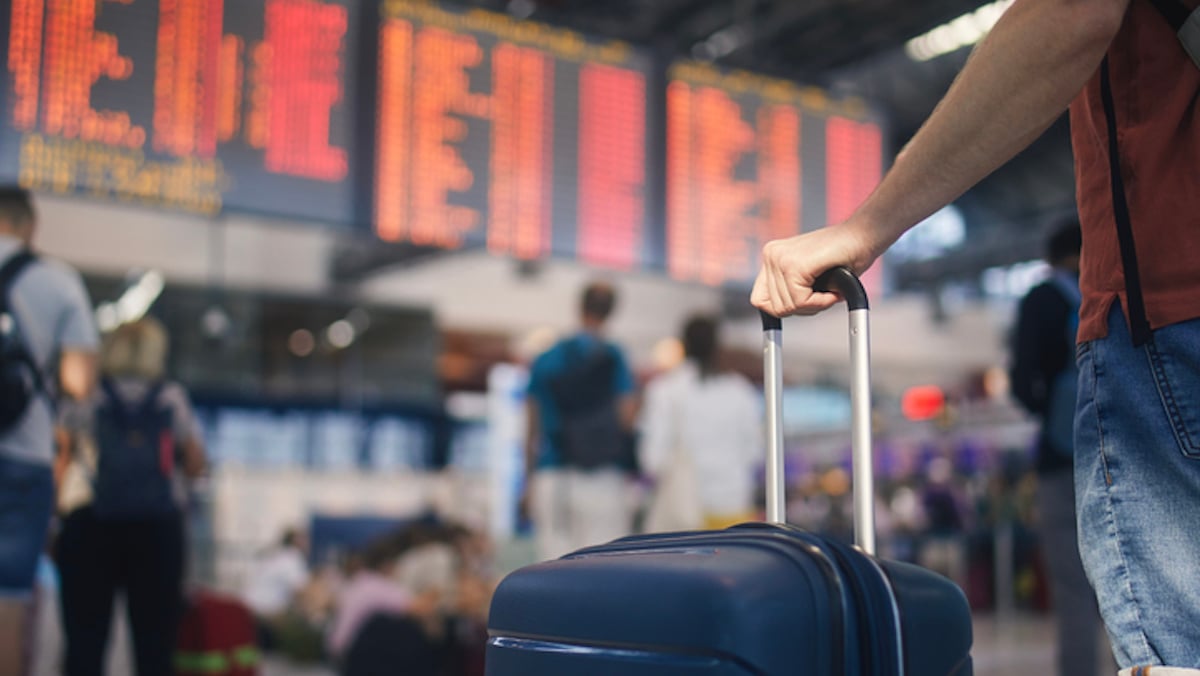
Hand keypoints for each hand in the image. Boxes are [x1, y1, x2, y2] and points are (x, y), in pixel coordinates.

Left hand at [750, 221, 880, 316]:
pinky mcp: (794, 265)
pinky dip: (821, 303)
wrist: (865, 235)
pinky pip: (800, 302)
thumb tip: (775, 313)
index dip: (783, 309)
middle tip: (824, 295)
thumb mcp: (808, 277)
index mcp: (772, 256)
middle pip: (775, 307)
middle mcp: (771, 255)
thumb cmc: (844, 256)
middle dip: (803, 308)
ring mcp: (780, 258)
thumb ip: (789, 290)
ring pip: (788, 307)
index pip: (760, 300)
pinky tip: (833, 292)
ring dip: (815, 305)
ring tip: (831, 290)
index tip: (803, 304)